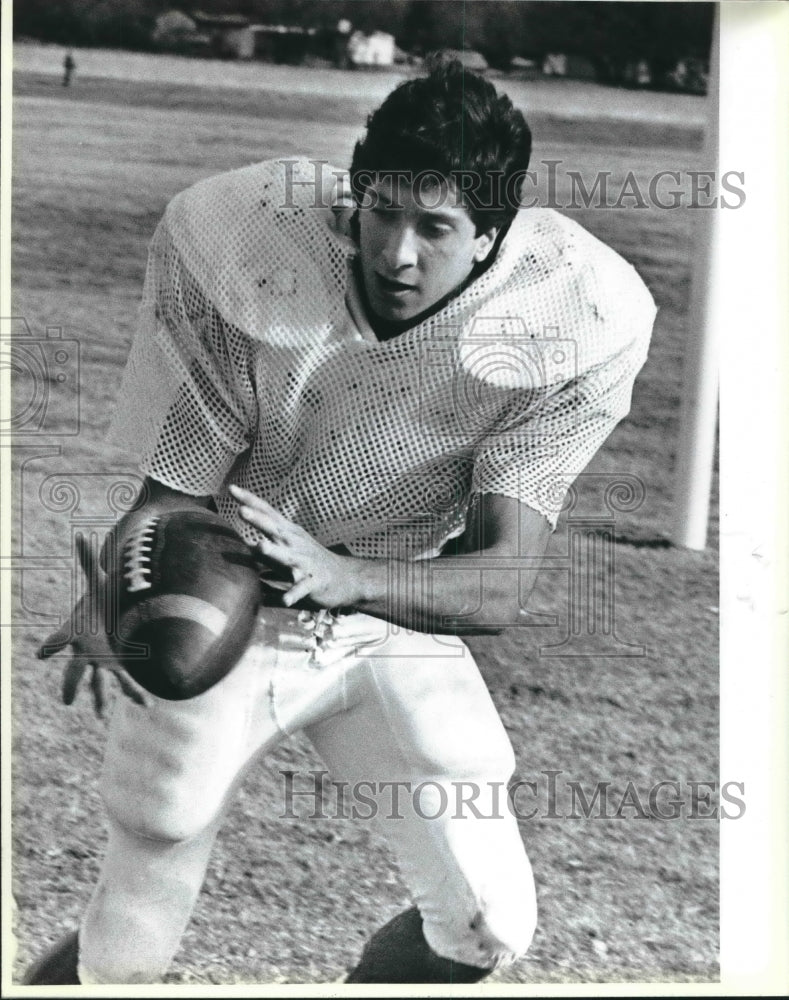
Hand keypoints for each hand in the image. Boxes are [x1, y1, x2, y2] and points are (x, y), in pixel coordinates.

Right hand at [37, 533, 148, 717]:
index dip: (52, 646)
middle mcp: (87, 651)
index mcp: (78, 633)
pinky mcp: (121, 666)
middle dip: (71, 684)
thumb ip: (89, 559)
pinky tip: (149, 705)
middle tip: (66, 700)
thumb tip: (82, 534)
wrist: (114, 614)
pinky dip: (137, 693)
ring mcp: (103, 662)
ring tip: (101, 715)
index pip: (60, 639)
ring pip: (100, 683)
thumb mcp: (97, 579)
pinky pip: (128, 682)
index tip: (42, 654)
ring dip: (102, 698)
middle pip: (75, 670)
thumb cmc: (103, 599)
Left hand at [230, 485, 362, 609]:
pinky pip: (301, 588)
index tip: (231, 488)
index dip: (250, 500)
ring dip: (274, 551)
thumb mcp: (288, 549)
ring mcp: (305, 562)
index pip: (268, 512)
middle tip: (241, 511)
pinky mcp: (313, 582)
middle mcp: (295, 544)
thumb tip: (240, 543)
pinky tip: (284, 600)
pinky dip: (293, 593)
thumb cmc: (309, 561)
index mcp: (288, 533)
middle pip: (275, 529)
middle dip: (259, 520)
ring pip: (287, 556)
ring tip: (260, 546)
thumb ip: (265, 545)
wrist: (344, 578)